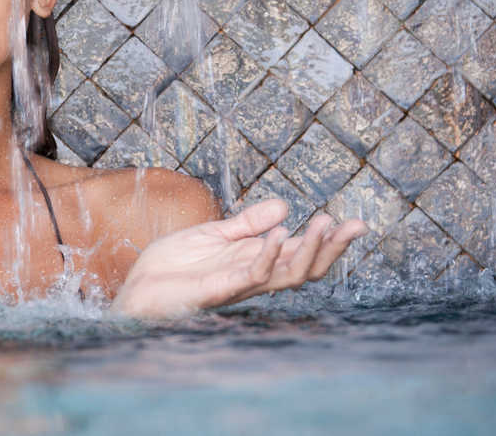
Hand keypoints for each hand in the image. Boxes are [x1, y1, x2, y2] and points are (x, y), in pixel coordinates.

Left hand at [111, 199, 366, 319]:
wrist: (139, 287)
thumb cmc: (174, 266)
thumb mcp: (214, 234)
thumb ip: (247, 223)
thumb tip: (285, 206)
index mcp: (254, 261)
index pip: (301, 253)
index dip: (329, 240)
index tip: (355, 223)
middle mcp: (253, 276)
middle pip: (306, 268)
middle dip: (332, 248)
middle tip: (356, 225)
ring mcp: (238, 285)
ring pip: (287, 275)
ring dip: (308, 250)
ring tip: (325, 224)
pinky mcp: (218, 290)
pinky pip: (251, 275)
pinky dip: (268, 254)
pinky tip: (279, 233)